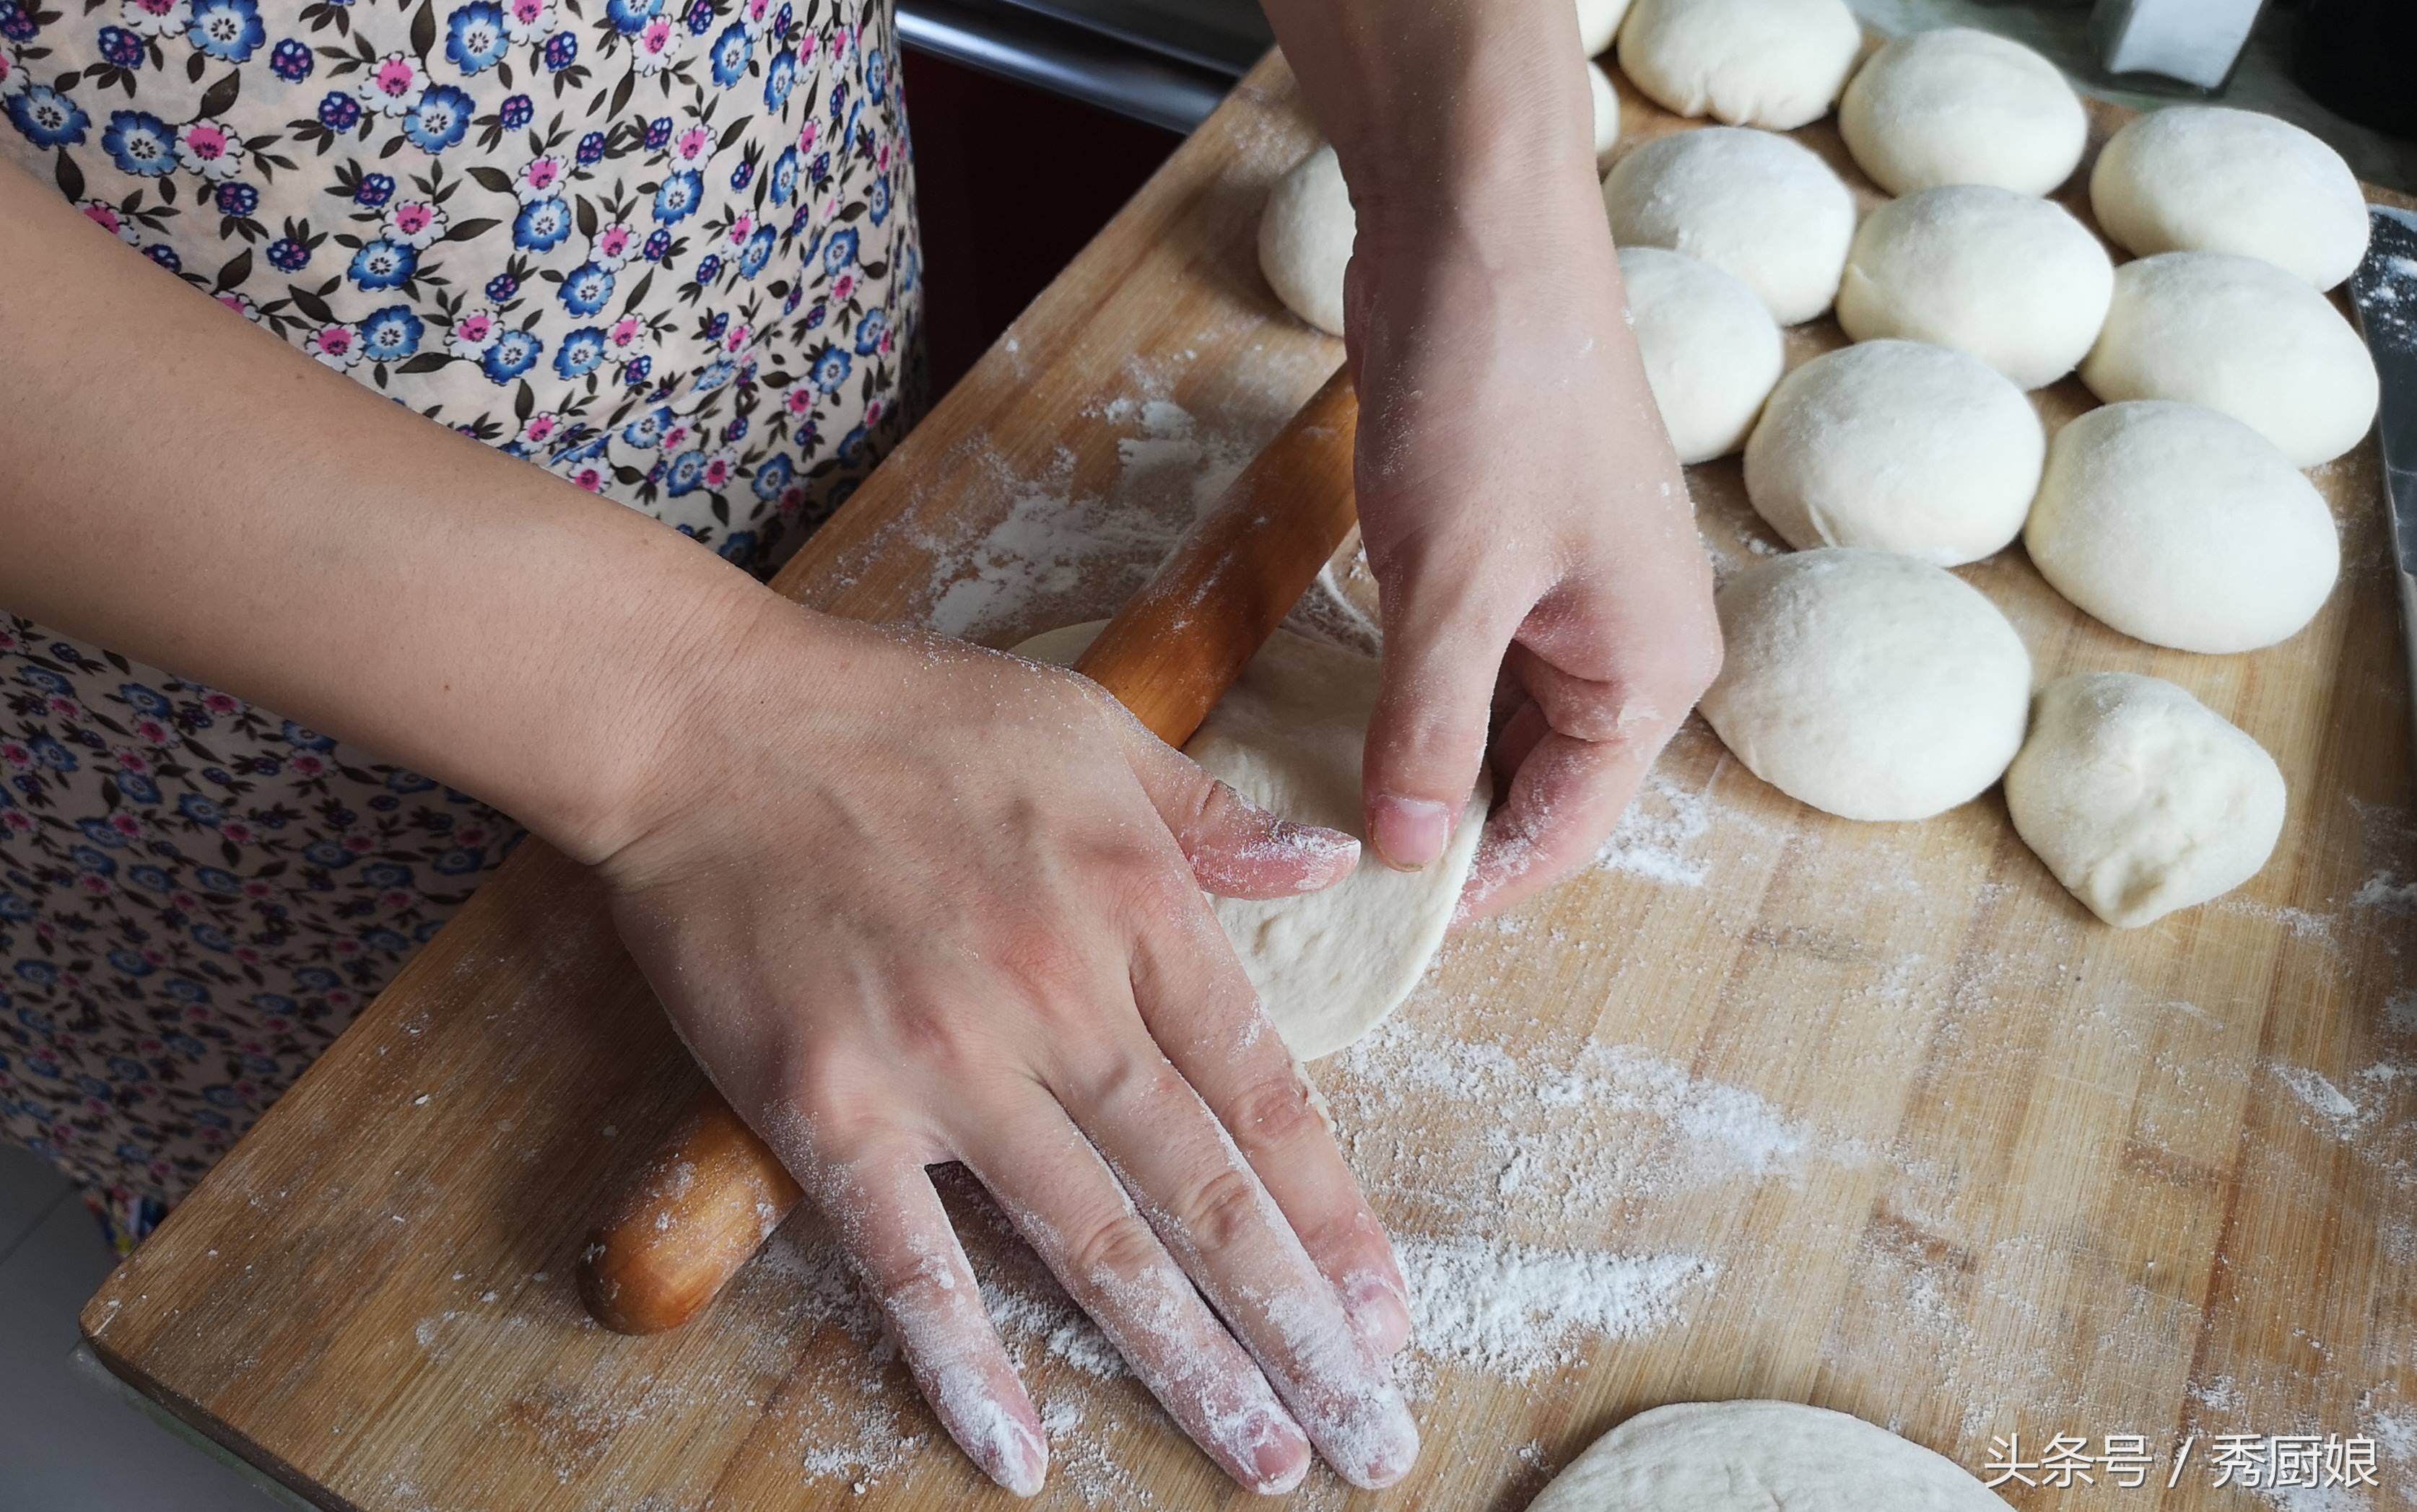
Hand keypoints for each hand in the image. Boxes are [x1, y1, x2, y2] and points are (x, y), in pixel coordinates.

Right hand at [590, 605, 1419, 1495]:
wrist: (704, 723)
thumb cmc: (900, 713)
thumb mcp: (1089, 725)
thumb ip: (1213, 815)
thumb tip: (1333, 865)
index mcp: (1136, 908)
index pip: (1263, 1094)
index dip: (1332, 1217)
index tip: (1384, 1315)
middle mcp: (1060, 1000)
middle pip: (1202, 1193)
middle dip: (1294, 1328)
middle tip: (1366, 1436)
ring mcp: (945, 1066)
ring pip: (1091, 1243)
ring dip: (1185, 1365)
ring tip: (1261, 1459)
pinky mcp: (830, 1110)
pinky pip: (910, 1261)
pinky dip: (965, 1363)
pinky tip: (1020, 1452)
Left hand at [1342, 186, 1721, 918]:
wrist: (1476, 231)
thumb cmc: (1496, 397)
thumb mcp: (1454, 586)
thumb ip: (1429, 729)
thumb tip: (1402, 848)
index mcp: (1650, 669)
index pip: (1565, 831)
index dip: (1473, 887)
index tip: (1376, 925)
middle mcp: (1626, 644)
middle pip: (1535, 786)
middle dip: (1443, 830)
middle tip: (1331, 880)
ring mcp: (1569, 597)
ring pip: (1494, 727)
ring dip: (1422, 766)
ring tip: (1327, 814)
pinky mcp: (1510, 553)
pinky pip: (1467, 664)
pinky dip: (1412, 700)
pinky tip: (1342, 727)